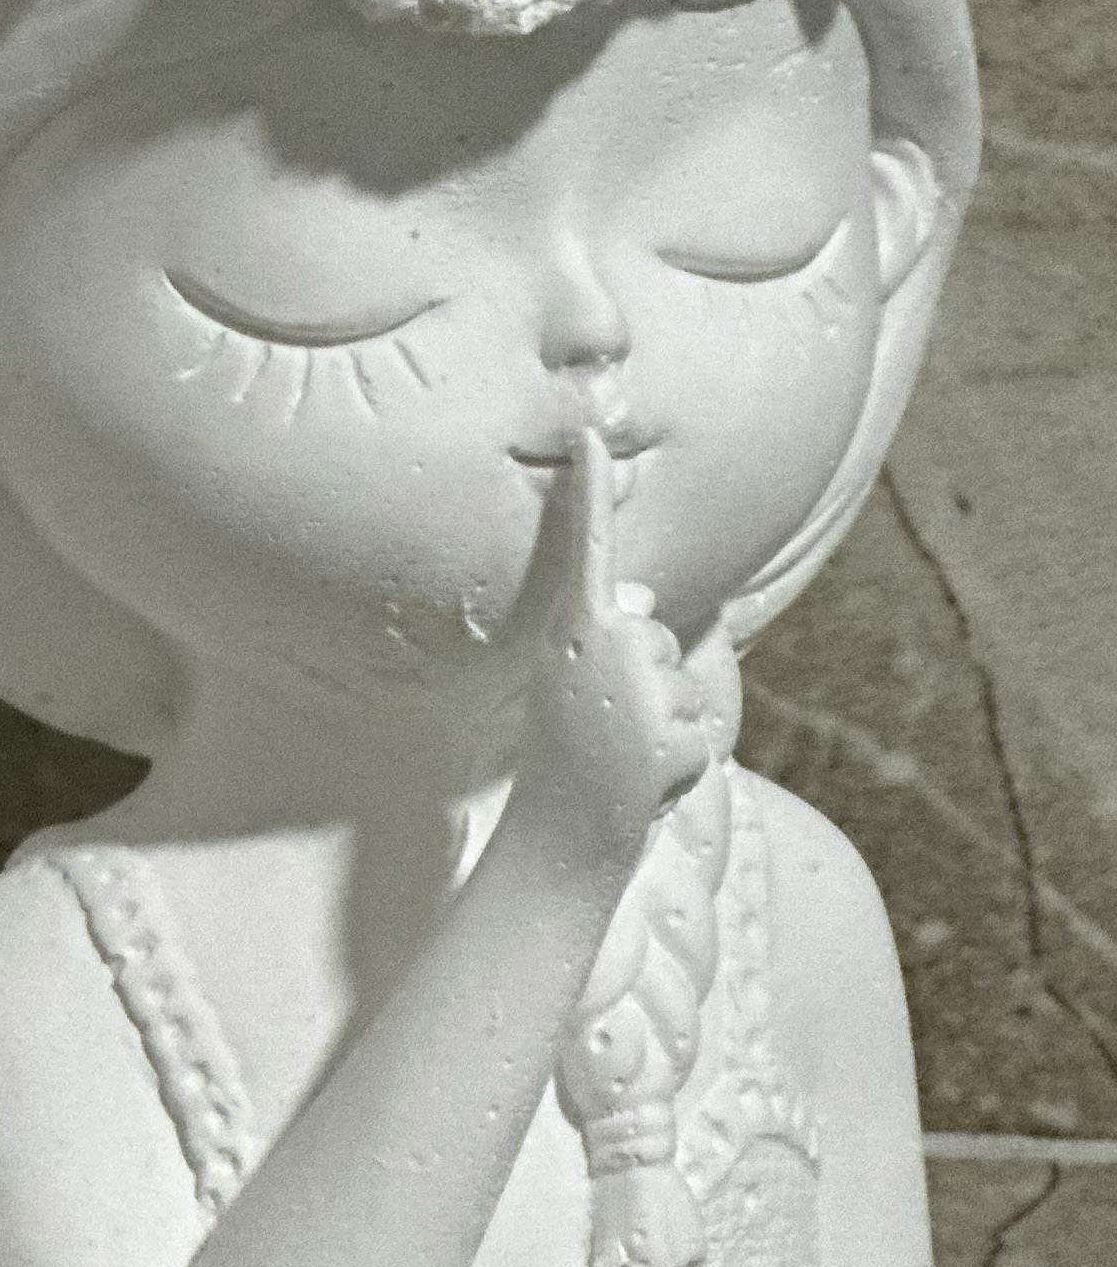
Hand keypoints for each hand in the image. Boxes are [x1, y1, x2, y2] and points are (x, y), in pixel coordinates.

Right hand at [511, 435, 713, 874]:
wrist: (562, 831)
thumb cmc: (565, 750)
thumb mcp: (573, 679)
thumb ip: (608, 632)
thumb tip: (643, 594)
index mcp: (572, 627)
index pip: (587, 546)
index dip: (590, 489)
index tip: (589, 434)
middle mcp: (605, 645)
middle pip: (658, 633)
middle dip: (649, 678)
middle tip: (606, 722)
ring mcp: (642, 687)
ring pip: (685, 682)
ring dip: (667, 722)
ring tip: (623, 751)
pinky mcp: (677, 732)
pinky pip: (703, 730)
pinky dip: (686, 761)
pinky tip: (649, 779)